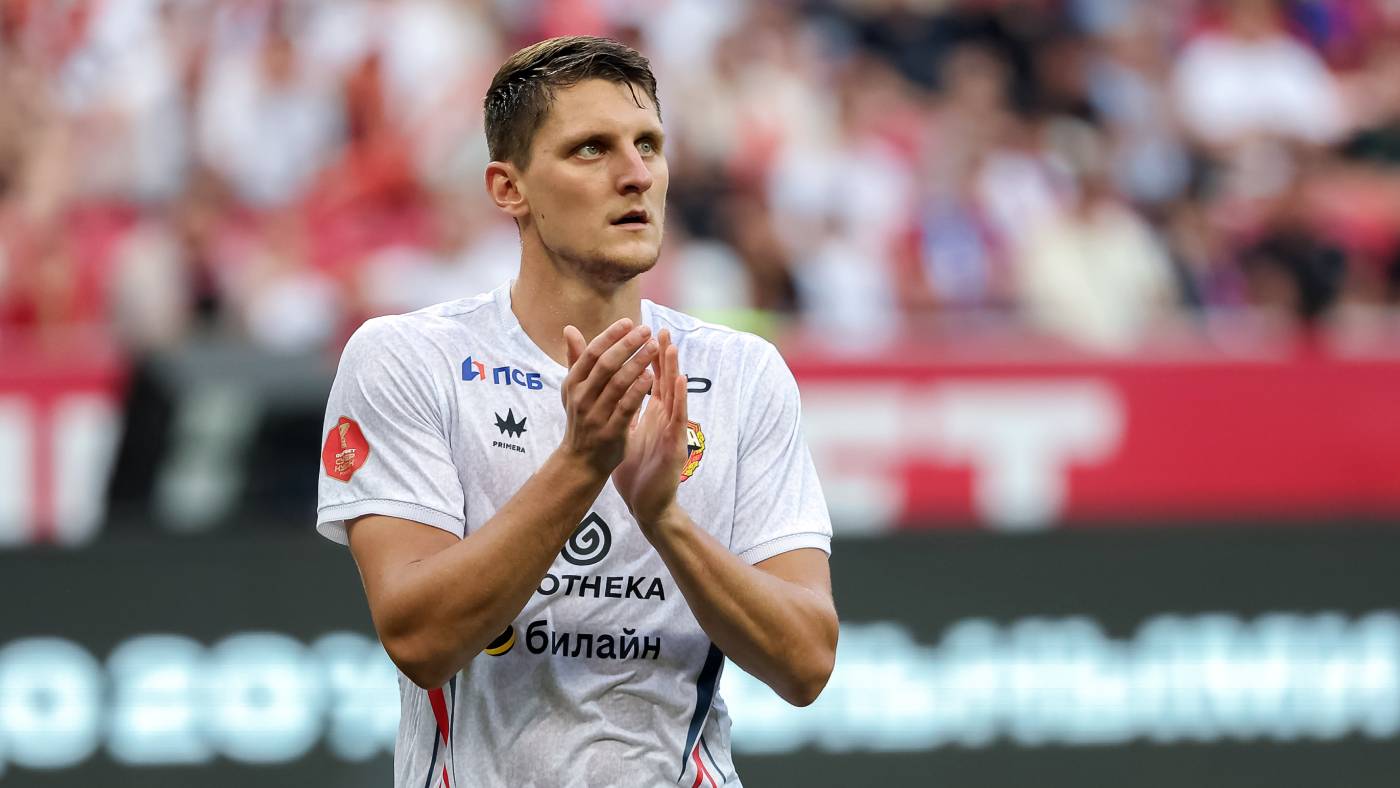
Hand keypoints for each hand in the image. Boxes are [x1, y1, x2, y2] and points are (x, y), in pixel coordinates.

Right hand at [559, 320, 657, 475]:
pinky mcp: (610, 432)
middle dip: (627, 345)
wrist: (580, 462)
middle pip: (606, 365)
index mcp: (572, 384)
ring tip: (654, 348)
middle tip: (646, 331)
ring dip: (637, 362)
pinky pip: (626, 407)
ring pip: (617, 383)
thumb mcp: (573, 390)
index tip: (629, 322)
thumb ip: (576, 359)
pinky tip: (651, 376)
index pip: (592, 353)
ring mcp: (595, 416)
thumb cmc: (581, 419)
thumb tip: (569, 329)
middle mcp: (581, 398)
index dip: (610, 336)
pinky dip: (638, 390)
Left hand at [612, 328, 688, 528]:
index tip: (640, 335)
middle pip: (666, 381)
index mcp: (653, 415)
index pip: (651, 380)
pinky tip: (680, 382)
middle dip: (663, 356)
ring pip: (675, 395)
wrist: (645, 504)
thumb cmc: (636, 470)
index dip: (647, 358)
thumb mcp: (622, 432)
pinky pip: (679, 418)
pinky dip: (681, 398)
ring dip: (675, 370)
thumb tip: (604, 392)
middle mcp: (665, 418)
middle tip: (661, 330)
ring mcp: (673, 430)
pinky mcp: (677, 445)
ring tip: (672, 347)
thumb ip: (617, 409)